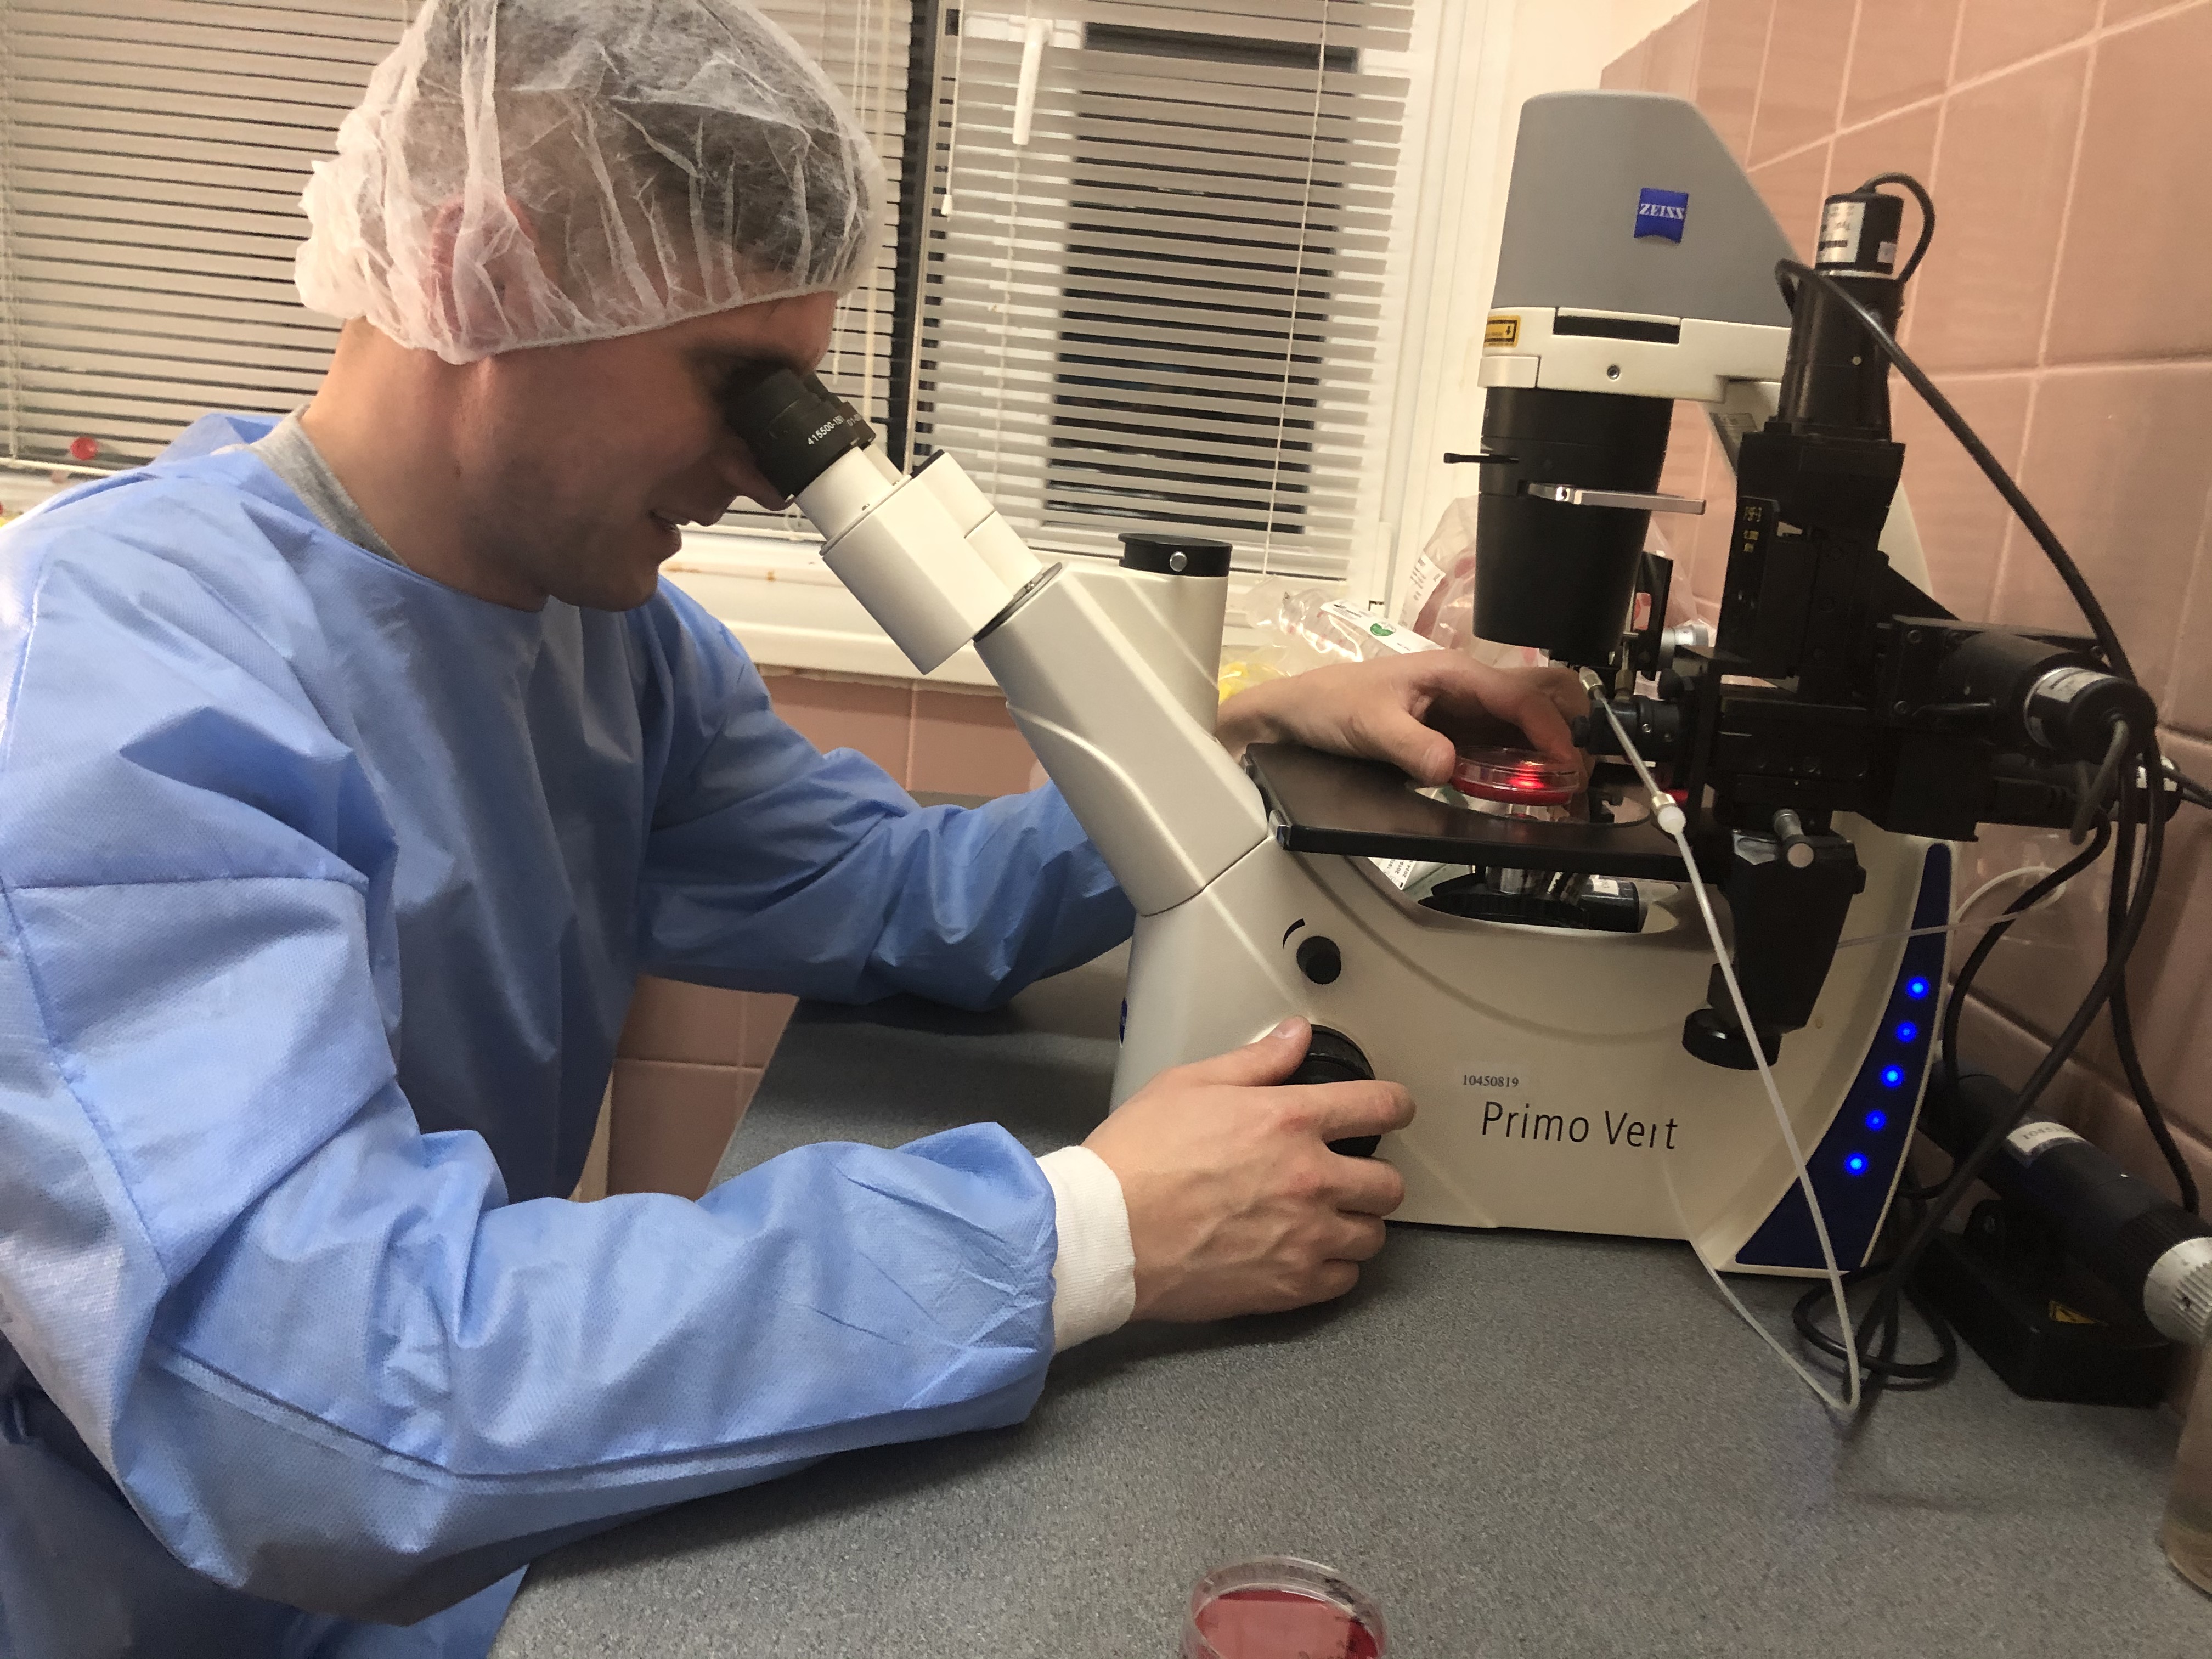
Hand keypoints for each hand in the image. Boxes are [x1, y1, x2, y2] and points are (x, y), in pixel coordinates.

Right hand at [1083, 1018, 1413, 1321]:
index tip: (1393, 1110)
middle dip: (1374, 1175)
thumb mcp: (1190, 1085)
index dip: (1395, 1106)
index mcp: (1290, 1121)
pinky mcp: (1289, 1286)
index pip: (1380, 1107)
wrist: (1106, 1234)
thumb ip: (1255, 1061)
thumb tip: (1294, 1037)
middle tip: (1349, 1174)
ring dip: (1355, 1224)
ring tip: (1326, 1218)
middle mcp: (1311, 1179)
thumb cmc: (1136, 1159)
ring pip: (1372, 1236)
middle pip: (1389, 1183)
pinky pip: (1344, 1281)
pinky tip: (1306, 1255)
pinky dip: (1332, 1269)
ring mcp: (1305, 1237)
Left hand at [1215, 651, 1589, 788]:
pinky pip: (1497, 753)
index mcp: (1453, 673)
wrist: (1295, 717)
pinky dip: (1518, 771)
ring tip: (1561, 792)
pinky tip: (1526, 793)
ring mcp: (1462, 716)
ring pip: (1521, 729)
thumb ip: (1411, 746)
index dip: (1548, 728)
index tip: (1564, 762)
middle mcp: (1466, 690)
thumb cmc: (1329, 705)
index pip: (1518, 696)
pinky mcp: (1453, 740)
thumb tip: (1450, 768)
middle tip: (1574, 774)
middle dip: (1564, 730)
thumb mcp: (1368, 725)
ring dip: (1544, 756)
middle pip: (1535, 700)